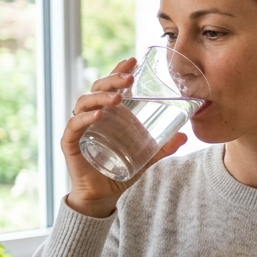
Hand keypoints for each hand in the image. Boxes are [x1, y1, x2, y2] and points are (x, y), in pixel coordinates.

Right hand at [62, 57, 186, 217]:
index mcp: (107, 113)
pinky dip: (85, 119)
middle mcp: (90, 116)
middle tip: (129, 79)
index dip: (118, 71)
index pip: (110, 86)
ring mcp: (79, 128)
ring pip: (84, 103)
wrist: (102, 196)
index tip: (132, 61)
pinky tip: (98, 115)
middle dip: (112, 80)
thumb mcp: (146, 157)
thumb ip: (162, 147)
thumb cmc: (120, 170)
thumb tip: (186, 136)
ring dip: (101, 97)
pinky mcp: (70, 143)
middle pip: (97, 89)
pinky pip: (74, 126)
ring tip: (118, 98)